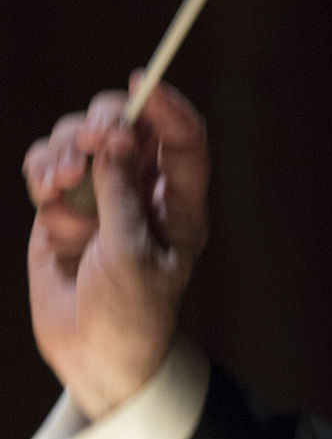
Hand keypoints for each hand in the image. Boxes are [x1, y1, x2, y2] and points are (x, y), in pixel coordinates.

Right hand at [23, 79, 208, 417]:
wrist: (93, 355)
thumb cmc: (131, 313)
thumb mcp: (132, 255)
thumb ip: (122, 196)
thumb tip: (119, 139)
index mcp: (177, 201)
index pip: (182, 138)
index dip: (167, 105)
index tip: (141, 83)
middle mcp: (140, 190)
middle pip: (128, 125)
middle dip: (106, 119)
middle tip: (94, 139)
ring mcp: (98, 196)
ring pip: (81, 138)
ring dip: (67, 145)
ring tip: (62, 181)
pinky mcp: (59, 209)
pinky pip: (48, 165)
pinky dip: (43, 166)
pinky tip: (47, 189)